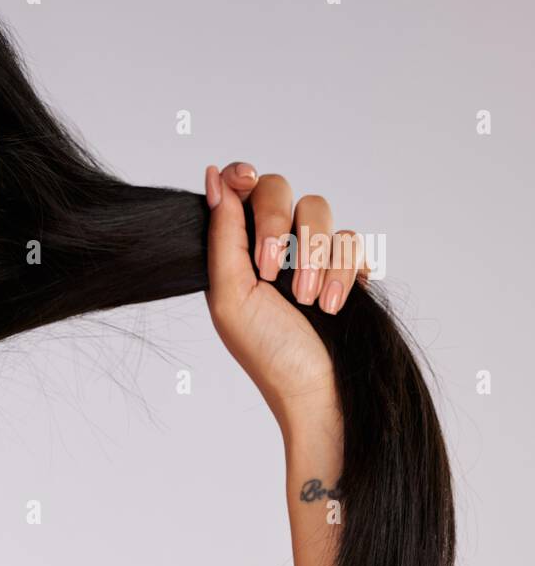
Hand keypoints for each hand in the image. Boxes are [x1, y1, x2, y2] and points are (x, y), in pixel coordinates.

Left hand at [203, 162, 369, 434]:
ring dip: (313, 257)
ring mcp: (313, 254)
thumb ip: (222, 234)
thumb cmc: (267, 351)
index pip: (240, 190)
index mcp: (236, 250)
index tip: (244, 180)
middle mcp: (274, 245)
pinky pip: (352, 239)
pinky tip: (332, 306)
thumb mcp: (230, 294)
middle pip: (281, 189)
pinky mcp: (348, 267)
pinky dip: (343, 272)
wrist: (317, 390)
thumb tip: (213, 177)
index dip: (242, 175)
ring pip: (320, 209)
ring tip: (307, 301)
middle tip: (270, 271)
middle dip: (277, 224)